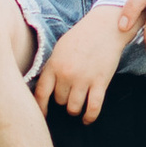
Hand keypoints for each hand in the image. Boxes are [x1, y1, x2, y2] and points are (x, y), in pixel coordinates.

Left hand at [34, 5, 130, 123]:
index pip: (41, 93)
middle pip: (59, 101)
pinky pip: (93, 108)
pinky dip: (89, 117)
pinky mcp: (100, 83)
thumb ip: (52, 67)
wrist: (106, 27)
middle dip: (63, 100)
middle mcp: (66, 74)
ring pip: (73, 108)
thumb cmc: (81, 37)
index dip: (39, 107)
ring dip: (74, 109)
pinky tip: (87, 119)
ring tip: (77, 104)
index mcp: (54, 64)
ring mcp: (83, 79)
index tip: (41, 115)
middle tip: (68, 94)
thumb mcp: (60, 49)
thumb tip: (44, 88)